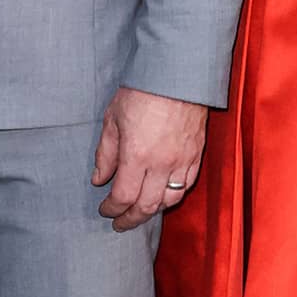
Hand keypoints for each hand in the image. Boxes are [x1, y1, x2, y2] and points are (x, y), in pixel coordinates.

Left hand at [92, 88, 207, 231]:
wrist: (177, 72)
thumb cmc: (141, 91)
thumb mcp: (113, 119)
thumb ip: (105, 154)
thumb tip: (99, 179)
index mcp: (137, 155)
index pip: (123, 197)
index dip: (111, 209)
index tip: (104, 210)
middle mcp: (161, 163)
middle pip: (147, 206)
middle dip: (131, 219)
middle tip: (120, 223)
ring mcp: (182, 160)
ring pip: (170, 200)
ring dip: (153, 211)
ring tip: (141, 212)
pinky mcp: (197, 154)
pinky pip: (187, 184)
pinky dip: (173, 195)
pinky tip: (163, 195)